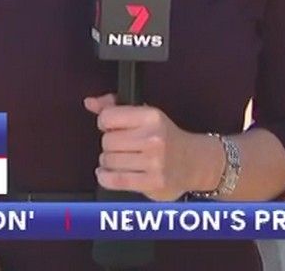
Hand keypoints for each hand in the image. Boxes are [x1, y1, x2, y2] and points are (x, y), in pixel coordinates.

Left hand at [83, 93, 214, 201]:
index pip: (108, 117)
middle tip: (121, 146)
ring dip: (110, 162)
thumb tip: (90, 102)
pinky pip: (114, 180)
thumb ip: (115, 107)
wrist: (194, 162)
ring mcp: (154, 162)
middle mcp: (153, 138)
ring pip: (109, 160)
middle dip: (109, 144)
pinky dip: (106, 177)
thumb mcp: (145, 115)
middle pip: (107, 141)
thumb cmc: (166, 137)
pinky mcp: (152, 182)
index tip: (111, 127)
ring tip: (122, 160)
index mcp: (151, 117)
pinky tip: (109, 173)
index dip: (105, 123)